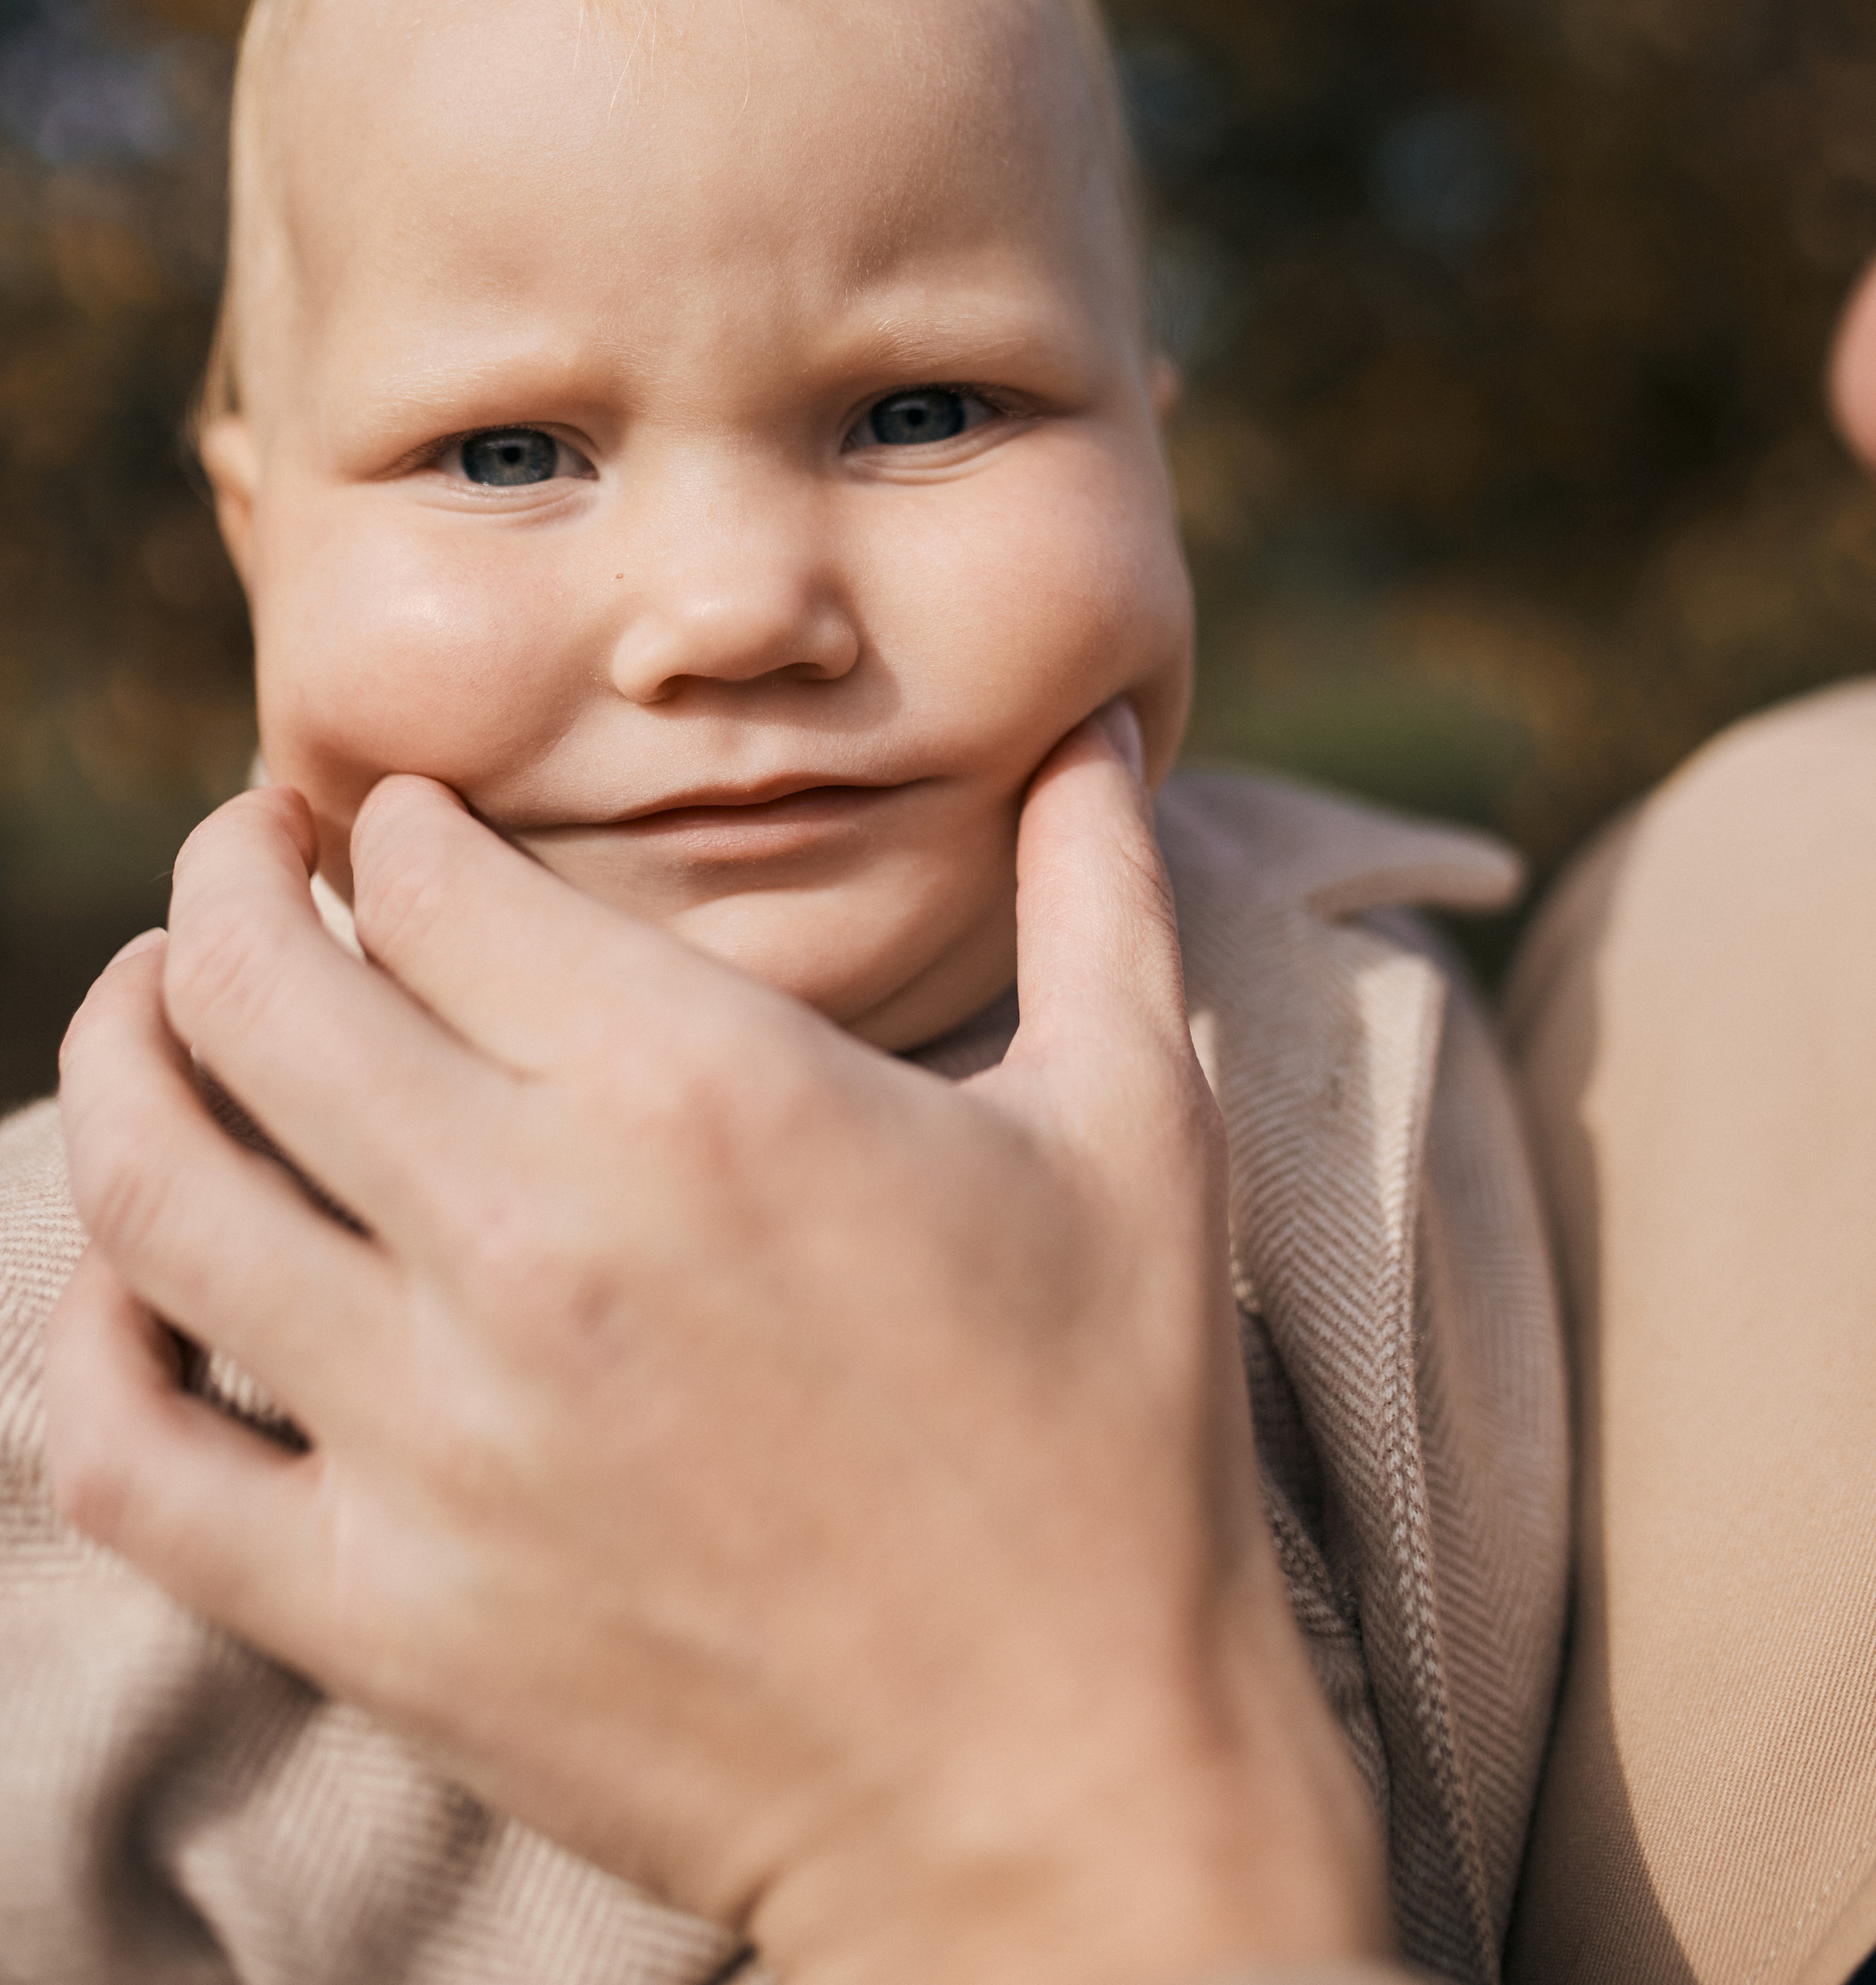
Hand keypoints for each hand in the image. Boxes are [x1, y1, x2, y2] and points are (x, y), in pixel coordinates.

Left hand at [47, 713, 1387, 1984]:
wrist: (1067, 1785)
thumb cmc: (1115, 1433)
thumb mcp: (1141, 1127)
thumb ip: (1098, 892)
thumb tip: (1099, 720)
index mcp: (709, 1093)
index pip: (430, 873)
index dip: (397, 817)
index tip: (409, 822)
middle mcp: (539, 1238)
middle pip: (254, 989)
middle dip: (224, 885)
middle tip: (246, 864)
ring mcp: (435, 1438)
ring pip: (158, 1191)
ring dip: (120, 1059)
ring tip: (150, 1009)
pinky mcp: (380, 1614)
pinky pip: (135, 1454)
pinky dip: (90, 1338)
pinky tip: (138, 1274)